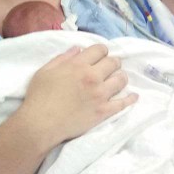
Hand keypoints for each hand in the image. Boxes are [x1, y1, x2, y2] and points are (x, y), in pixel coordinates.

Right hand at [16, 44, 136, 150]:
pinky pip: (123, 103)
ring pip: (121, 80)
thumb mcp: (45, 71)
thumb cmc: (39, 96)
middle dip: (112, 62)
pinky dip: (130, 99)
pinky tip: (134, 96)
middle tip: (108, 67)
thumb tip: (78, 49)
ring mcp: (100, 95)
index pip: (100, 50)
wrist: (41, 124)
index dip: (101, 51)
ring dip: (120, 77)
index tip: (99, 56)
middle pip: (113, 63)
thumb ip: (63, 58)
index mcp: (78, 65)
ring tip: (117, 80)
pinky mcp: (104, 111)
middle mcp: (93, 77)